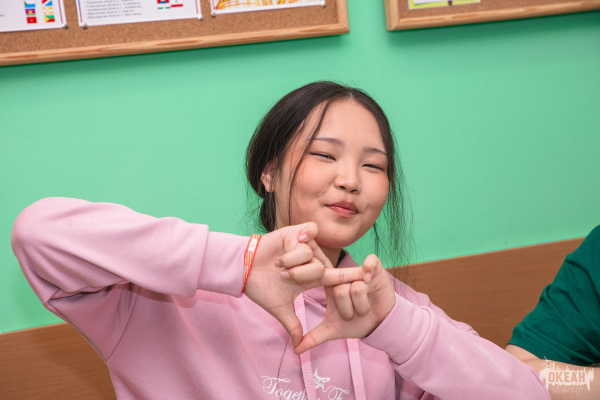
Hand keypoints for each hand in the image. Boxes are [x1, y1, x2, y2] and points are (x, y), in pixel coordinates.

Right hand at [244, 222, 363, 347]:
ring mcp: (304, 246)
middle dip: (301, 275)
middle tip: (284, 276)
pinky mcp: (296, 232)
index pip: (334, 278)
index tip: (368, 279)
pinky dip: (302, 238)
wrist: (243, 270)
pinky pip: (309, 233)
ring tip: (278, 263)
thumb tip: (299, 346)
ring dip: (293, 261)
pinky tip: (294, 241)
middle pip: (321, 268)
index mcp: (310, 278)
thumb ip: (293, 325)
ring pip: (312, 254)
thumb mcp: (280, 309)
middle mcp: (310, 261)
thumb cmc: (260, 289)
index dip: (349, 278)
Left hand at [294, 254, 396, 353]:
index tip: (304, 284)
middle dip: (348, 310)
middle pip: (340, 291)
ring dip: (362, 305)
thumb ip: (313, 337)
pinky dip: (369, 269)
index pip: (318, 276)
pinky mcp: (375, 269)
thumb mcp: (333, 329)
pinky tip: (368, 279)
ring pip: (356, 287)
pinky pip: (370, 263)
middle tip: (353, 314)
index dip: (313, 279)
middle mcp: (343, 276)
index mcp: (330, 285)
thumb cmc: (355, 323)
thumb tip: (295, 350)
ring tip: (365, 307)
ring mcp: (358, 271)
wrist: (380, 324)